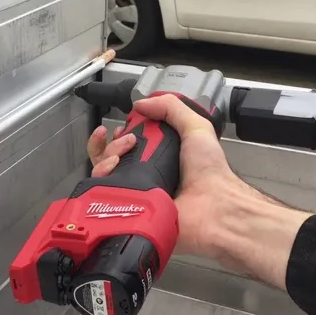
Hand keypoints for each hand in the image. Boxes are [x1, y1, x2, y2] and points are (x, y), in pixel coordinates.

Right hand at [87, 94, 311, 289]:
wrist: (214, 208)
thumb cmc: (210, 172)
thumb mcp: (196, 128)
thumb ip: (172, 109)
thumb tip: (140, 103)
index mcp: (159, 160)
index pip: (126, 146)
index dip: (119, 136)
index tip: (119, 129)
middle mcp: (144, 177)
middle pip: (110, 159)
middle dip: (109, 145)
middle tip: (125, 141)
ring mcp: (135, 196)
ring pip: (103, 176)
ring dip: (104, 158)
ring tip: (118, 157)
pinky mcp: (130, 211)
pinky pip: (105, 196)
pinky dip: (101, 180)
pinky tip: (110, 171)